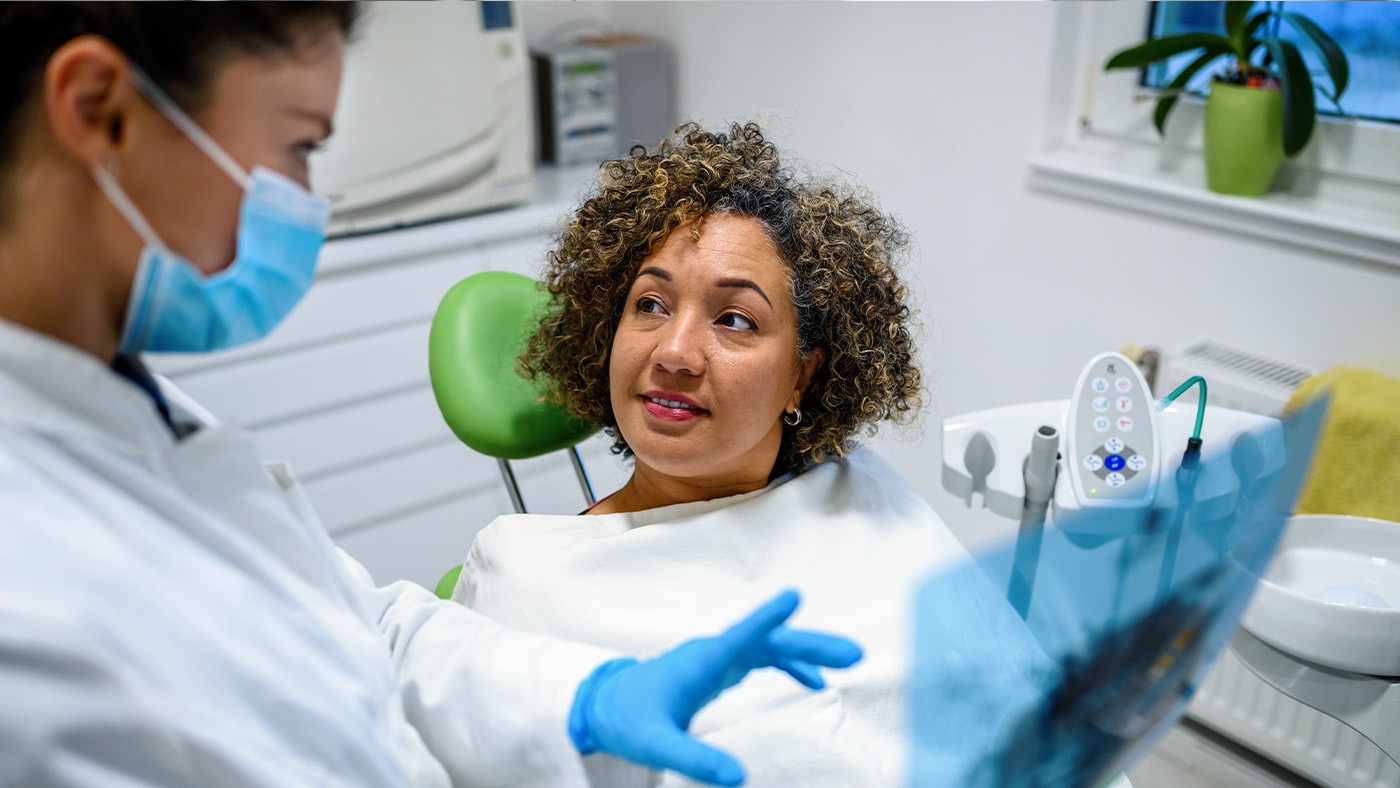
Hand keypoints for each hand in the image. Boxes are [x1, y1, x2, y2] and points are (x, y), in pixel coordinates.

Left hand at [568, 589, 861, 785]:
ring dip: (808, 650)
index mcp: (699, 664)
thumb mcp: (658, 745)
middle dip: (810, 643)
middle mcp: (714, 652)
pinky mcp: (722, 665)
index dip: (766, 618)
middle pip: (769, 640)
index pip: (738, 637)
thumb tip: (739, 779)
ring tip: (850, 660)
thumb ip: (695, 760)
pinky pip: (764, 657)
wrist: (607, 703)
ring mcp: (720, 656)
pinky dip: (790, 665)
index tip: (794, 595)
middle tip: (855, 653)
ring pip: (771, 645)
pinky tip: (814, 683)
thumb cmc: (630, 720)